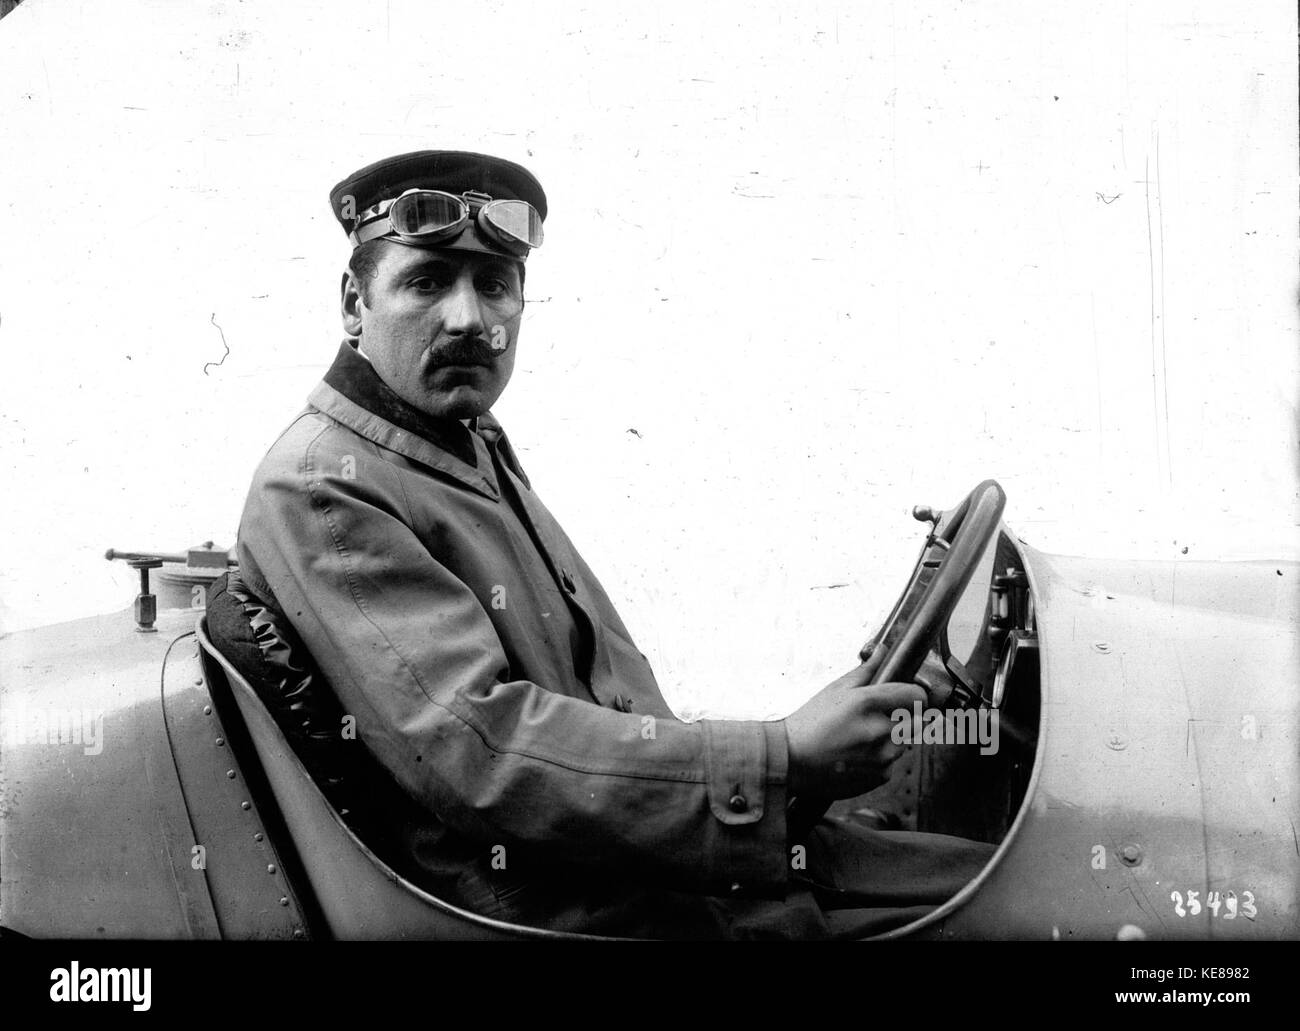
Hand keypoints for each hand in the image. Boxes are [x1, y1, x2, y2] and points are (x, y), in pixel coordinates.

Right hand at [784, 661, 924, 799]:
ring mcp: (882, 757)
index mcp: (869, 703)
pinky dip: (882, 758)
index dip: (915, 694)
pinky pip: (894, 763)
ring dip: (894, 738)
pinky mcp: (880, 776)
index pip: (917, 696)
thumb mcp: (835, 690)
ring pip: (906, 743)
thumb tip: (882, 651)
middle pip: (920, 721)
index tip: (909, 697)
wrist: (790, 760)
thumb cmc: (809, 724)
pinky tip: (859, 754)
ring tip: (865, 737)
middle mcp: (880, 730)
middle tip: (886, 716)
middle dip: (907, 716)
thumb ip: (866, 670)